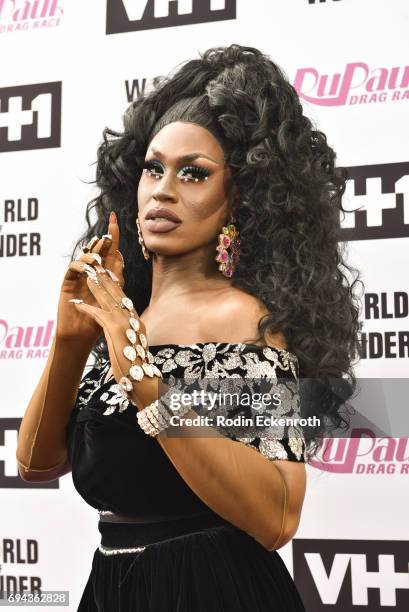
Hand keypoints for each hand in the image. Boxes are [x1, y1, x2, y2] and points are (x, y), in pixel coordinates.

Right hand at [56, 212, 123, 344]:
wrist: (83, 335)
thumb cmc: (100, 318)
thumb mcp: (113, 298)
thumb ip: (117, 278)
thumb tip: (121, 257)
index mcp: (105, 273)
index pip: (110, 250)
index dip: (112, 234)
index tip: (114, 218)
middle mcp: (92, 271)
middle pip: (98, 250)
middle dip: (103, 240)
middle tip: (108, 234)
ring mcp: (79, 276)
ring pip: (85, 256)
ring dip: (92, 255)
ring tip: (99, 260)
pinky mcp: (68, 282)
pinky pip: (72, 268)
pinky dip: (80, 266)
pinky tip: (87, 269)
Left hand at [69, 258, 162, 411]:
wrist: (144, 381)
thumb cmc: (138, 368)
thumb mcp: (134, 346)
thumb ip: (130, 336)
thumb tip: (127, 334)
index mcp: (137, 322)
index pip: (125, 298)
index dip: (116, 284)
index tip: (109, 272)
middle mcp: (133, 319)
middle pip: (118, 293)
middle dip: (107, 277)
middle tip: (97, 264)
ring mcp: (125, 323)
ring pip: (109, 298)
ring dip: (97, 285)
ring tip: (87, 275)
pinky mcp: (115, 330)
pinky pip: (98, 314)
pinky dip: (87, 307)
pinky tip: (76, 303)